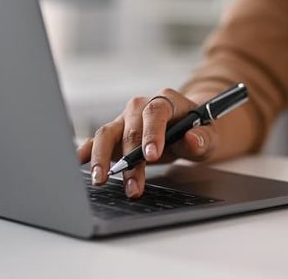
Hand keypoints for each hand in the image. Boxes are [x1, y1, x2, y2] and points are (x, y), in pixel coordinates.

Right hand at [75, 88, 217, 197]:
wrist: (188, 128)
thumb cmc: (197, 130)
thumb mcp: (209, 136)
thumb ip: (201, 139)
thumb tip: (192, 139)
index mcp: (166, 101)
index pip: (156, 112)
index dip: (152, 133)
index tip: (151, 156)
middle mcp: (141, 107)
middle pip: (131, 129)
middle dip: (131, 160)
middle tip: (133, 186)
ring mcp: (125, 119)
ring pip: (107, 133)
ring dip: (102, 158)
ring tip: (101, 180)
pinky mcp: (114, 134)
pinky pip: (96, 140)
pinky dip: (86, 151)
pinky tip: (78, 163)